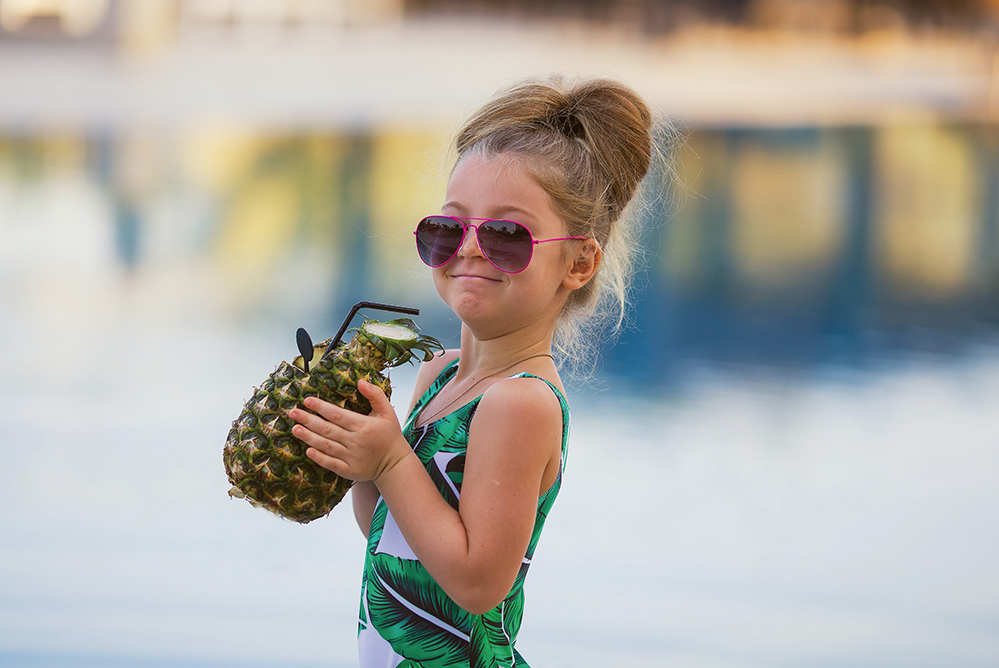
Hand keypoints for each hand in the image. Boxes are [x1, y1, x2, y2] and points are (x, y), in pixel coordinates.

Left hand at [288, 379, 412, 481]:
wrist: (395, 464)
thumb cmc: (390, 435)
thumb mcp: (387, 412)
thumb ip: (375, 394)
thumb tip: (360, 381)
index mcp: (363, 425)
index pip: (337, 414)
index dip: (321, 407)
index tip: (307, 400)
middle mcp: (356, 441)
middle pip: (327, 429)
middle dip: (308, 420)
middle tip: (293, 412)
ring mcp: (352, 457)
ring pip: (326, 445)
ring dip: (309, 437)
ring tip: (295, 428)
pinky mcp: (349, 471)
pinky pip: (331, 464)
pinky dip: (319, 457)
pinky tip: (308, 450)